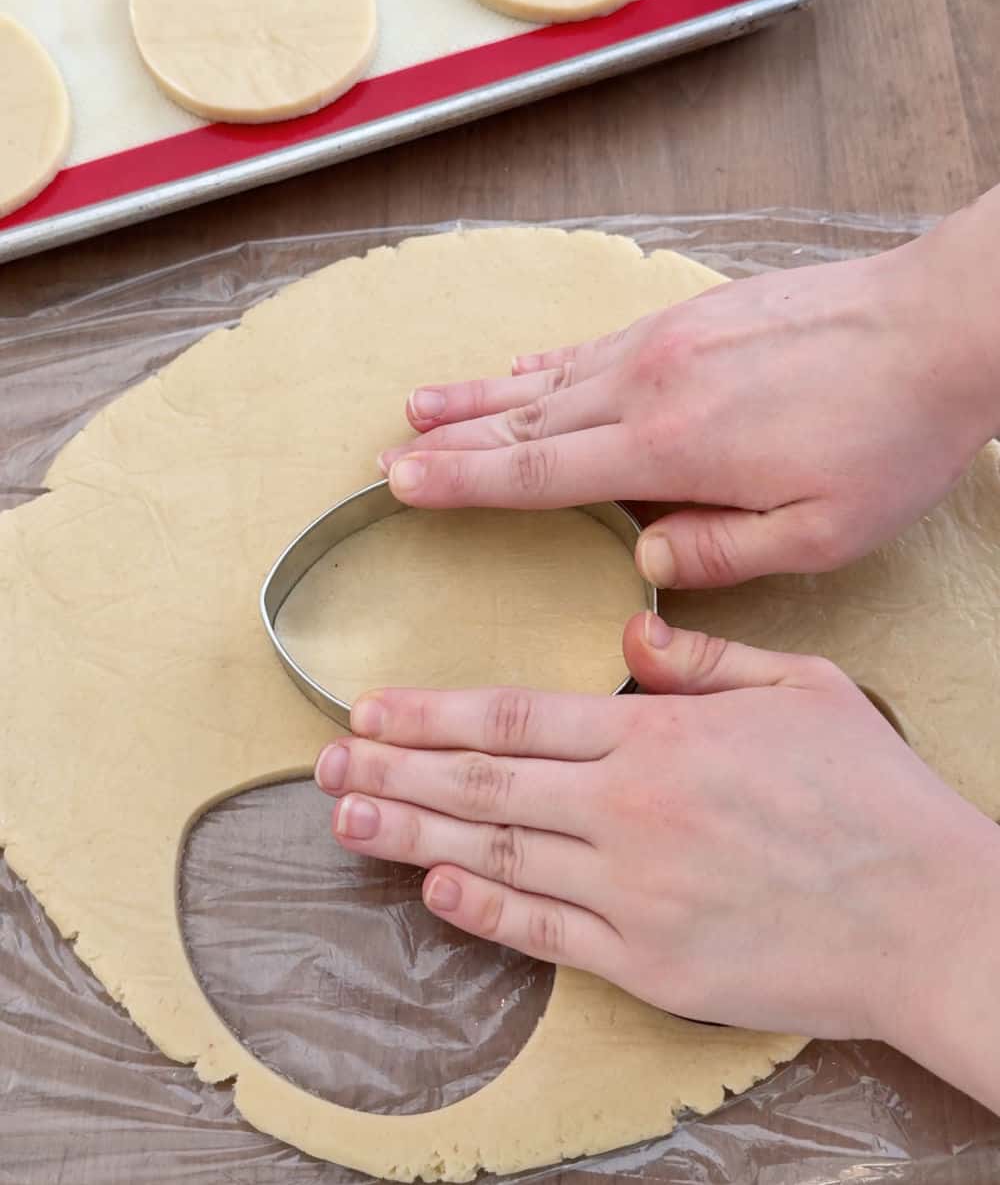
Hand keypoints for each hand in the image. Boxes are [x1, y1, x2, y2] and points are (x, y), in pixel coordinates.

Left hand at [313, 614, 999, 1079]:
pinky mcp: (647, 962)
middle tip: (327, 760)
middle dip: (395, 766)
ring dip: (411, 832)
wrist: (930, 917)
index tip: (374, 709)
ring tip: (346, 817)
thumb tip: (631, 635)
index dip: (434, 713)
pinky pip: (543, 932)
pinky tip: (433, 887)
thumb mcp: (801, 687)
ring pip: (494, 852)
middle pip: (484, 781)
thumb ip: (706, 658)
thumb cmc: (873, 797)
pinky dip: (481, 908)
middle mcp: (627, 809)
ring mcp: (631, 890)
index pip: (517, 715)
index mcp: (659, 736)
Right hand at [379, 239, 999, 588]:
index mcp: (669, 450)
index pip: (537, 472)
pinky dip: (547, 363)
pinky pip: (595, 345)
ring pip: (550, 377)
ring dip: (482, 395)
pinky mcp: (690, 316)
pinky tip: (520, 369)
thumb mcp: (822, 533)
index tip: (400, 483)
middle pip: (525, 420)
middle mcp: (650, 386)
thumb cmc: (889, 436)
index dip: (461, 481)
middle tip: (389, 452)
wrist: (942, 324)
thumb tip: (645, 561)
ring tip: (423, 404)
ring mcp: (666, 341)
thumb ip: (721, 556)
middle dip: (451, 440)